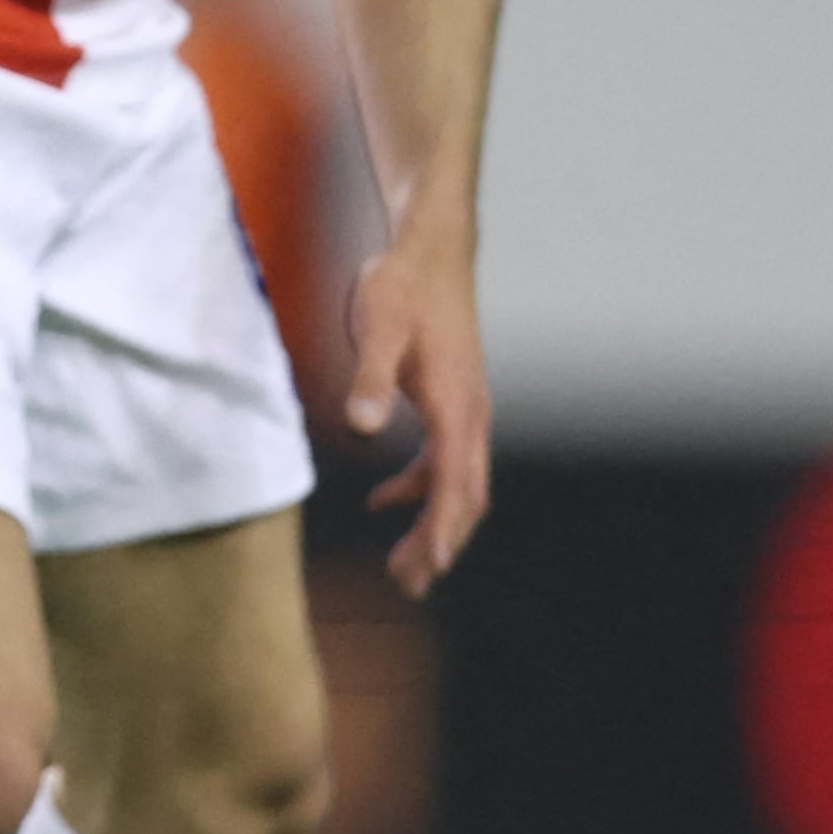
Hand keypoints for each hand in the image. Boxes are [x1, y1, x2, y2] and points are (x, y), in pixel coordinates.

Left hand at [345, 230, 490, 595]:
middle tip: (408, 586)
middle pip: (463, 497)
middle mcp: (471, 415)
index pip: (456, 485)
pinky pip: (441, 461)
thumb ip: (369, 378)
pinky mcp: (449, 401)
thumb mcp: (380, 328)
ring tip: (400, 564)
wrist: (429, 247)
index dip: (442, 531)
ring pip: (455, 484)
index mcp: (458, 407)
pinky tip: (380, 500)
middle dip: (439, 544)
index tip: (427, 570)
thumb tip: (360, 426)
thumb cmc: (404, 285)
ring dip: (429, 523)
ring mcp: (464, 409)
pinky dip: (416, 488)